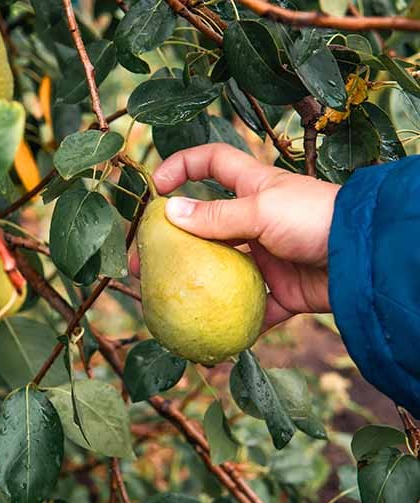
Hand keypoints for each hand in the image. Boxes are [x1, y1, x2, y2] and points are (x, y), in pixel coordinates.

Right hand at [151, 144, 339, 329]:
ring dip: (194, 285)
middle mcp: (255, 220)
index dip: (182, 166)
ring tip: (164, 303)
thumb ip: (215, 216)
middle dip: (171, 243)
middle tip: (142, 264)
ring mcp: (266, 256)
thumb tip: (168, 213)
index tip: (156, 187)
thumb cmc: (316, 218)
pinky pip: (250, 309)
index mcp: (253, 188)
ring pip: (220, 271)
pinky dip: (233, 322)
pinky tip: (206, 334)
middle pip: (203, 227)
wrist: (366, 258)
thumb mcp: (261, 210)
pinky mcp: (280, 290)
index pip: (211, 163)